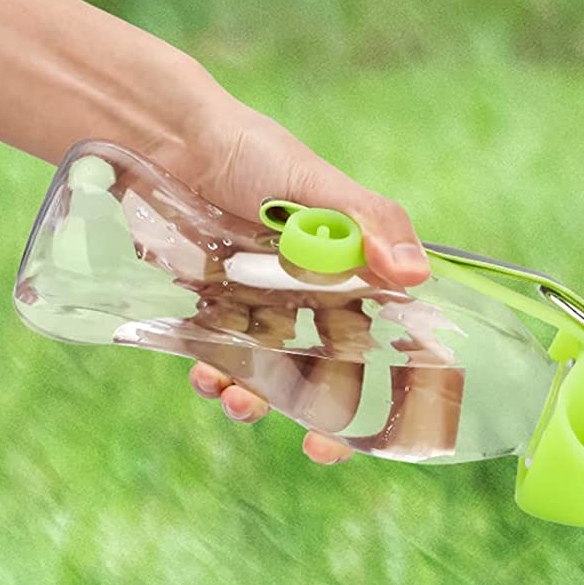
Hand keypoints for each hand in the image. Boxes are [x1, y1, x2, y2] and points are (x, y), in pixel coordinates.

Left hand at [166, 93, 431, 464]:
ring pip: (273, 371)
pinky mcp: (211, 307)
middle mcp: (312, 295)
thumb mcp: (319, 185)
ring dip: (262, 399)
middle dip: (330, 416)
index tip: (394, 425)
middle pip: (334, 369)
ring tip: (241, 402)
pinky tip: (206, 378)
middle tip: (320, 446)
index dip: (397, 383)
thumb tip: (416, 275)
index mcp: (352, 271)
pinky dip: (214, 376)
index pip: (389, 335)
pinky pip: (218, 356)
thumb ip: (370, 224)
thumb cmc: (256, 153)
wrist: (167, 138)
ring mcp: (261, 305)